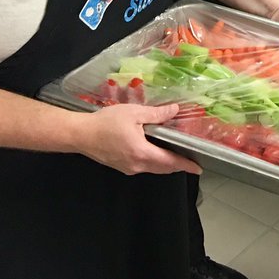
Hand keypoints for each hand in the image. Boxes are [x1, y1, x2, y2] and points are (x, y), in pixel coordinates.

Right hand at [76, 103, 201, 175]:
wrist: (80, 134)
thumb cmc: (106, 123)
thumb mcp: (134, 113)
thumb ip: (156, 114)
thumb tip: (175, 110)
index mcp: (142, 153)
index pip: (170, 162)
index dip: (185, 165)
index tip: (198, 169)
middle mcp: (136, 165)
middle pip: (163, 168)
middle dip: (178, 165)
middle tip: (191, 159)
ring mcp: (128, 168)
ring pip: (153, 168)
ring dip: (166, 164)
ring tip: (178, 155)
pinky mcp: (121, 166)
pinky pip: (143, 166)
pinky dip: (154, 161)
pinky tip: (156, 152)